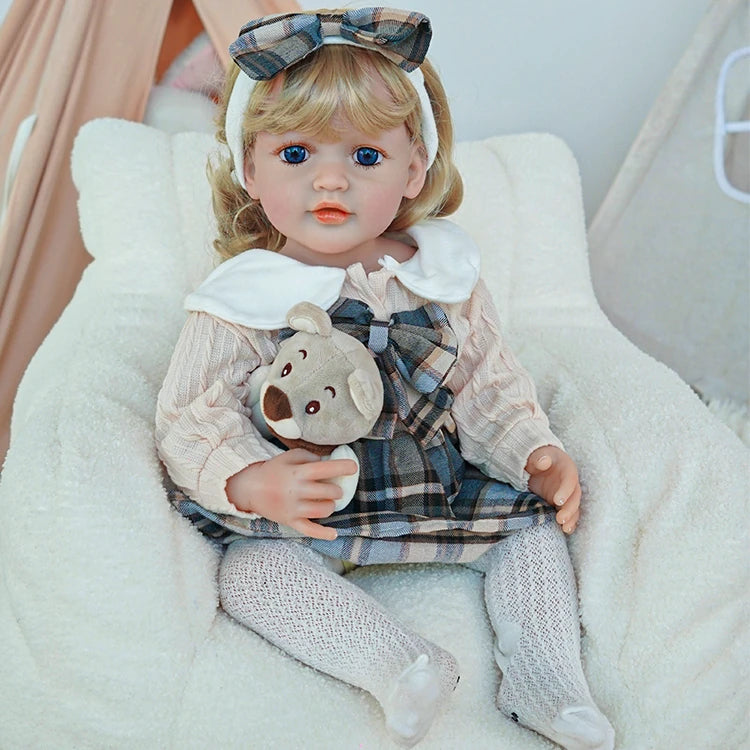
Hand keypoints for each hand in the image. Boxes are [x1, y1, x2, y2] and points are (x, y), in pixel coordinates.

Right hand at [226, 449, 357, 540]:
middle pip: (329, 492)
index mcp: (298, 472)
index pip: (325, 469)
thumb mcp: (289, 456)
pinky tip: (334, 534)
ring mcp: (294, 508)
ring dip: (331, 506)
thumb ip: (309, 456)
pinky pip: (309, 530)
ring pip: (323, 510)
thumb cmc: (273, 470)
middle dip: (336, 490)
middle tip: (334, 488)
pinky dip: (323, 533)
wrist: (249, 488)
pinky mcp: (290, 521)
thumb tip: (328, 461)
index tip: (353, 467)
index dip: (342, 467)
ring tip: (328, 502)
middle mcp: (297, 490)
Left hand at [525, 445, 580, 533]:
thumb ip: (538, 458)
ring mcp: (567, 495)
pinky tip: (565, 531)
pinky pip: (569, 514)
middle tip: (561, 519)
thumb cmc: (539, 458)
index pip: (570, 479)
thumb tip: (543, 462)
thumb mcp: (537, 455)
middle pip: (574, 497)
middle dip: (569, 509)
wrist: (539, 464)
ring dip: (571, 519)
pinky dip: (569, 522)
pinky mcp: (562, 504)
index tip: (557, 501)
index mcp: (567, 468)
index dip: (565, 491)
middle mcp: (571, 483)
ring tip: (565, 529)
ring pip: (574, 508)